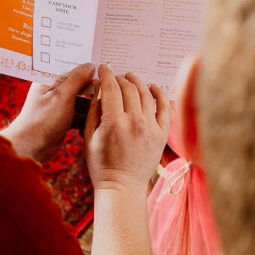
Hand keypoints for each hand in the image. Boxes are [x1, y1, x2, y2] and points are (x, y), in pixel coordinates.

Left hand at [0, 62, 94, 162]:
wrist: (31, 147)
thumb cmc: (43, 120)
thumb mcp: (62, 95)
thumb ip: (77, 79)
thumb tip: (91, 66)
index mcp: (48, 80)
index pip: (70, 68)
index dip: (86, 67)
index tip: (103, 67)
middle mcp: (53, 91)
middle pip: (78, 84)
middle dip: (91, 87)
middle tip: (108, 88)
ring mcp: (59, 106)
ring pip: (81, 100)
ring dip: (91, 105)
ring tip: (104, 107)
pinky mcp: (63, 120)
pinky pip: (79, 114)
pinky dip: (87, 117)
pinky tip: (95, 121)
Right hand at [84, 64, 169, 193]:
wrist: (122, 186)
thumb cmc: (101, 164)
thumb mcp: (89, 136)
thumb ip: (94, 110)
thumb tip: (100, 88)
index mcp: (114, 122)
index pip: (111, 87)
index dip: (107, 74)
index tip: (104, 68)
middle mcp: (134, 122)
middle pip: (129, 88)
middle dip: (120, 78)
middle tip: (115, 77)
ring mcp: (151, 127)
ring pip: (146, 94)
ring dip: (137, 82)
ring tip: (130, 78)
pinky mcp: (162, 134)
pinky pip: (165, 107)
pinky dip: (159, 93)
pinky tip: (153, 87)